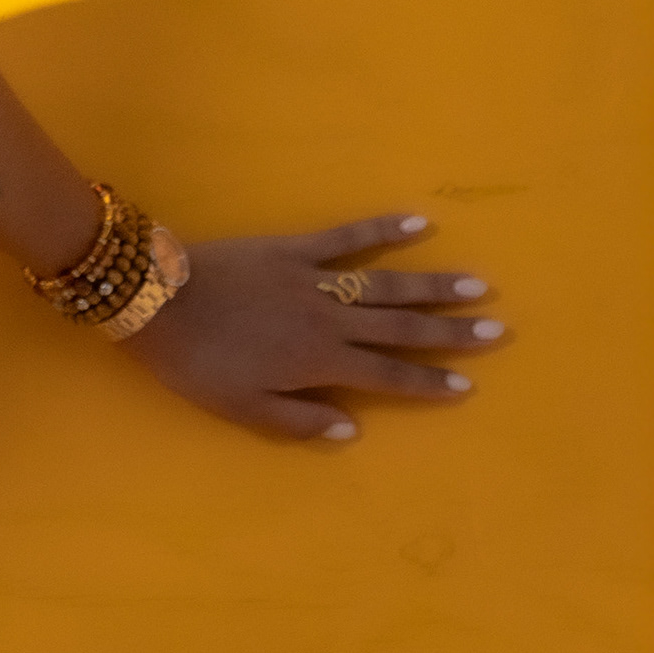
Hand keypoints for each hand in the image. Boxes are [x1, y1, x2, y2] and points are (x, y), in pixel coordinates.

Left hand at [119, 213, 504, 445]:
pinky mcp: (294, 248)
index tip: (468, 386)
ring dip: (434, 284)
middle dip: (450, 332)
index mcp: (320, 362)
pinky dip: (383, 229)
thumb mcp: (243, 409)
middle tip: (497, 330)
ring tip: (477, 284)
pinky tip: (418, 222)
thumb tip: (355, 430)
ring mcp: (315, 279)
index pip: (387, 377)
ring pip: (387, 283)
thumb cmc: (197, 362)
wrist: (156, 299)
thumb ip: (300, 422)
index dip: (428, 383)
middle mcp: (330, 320)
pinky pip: (346, 237)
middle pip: (401, 327)